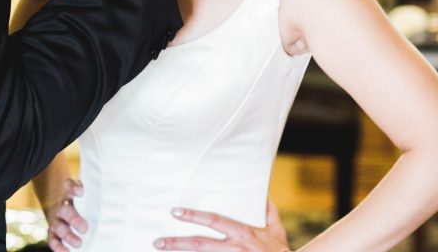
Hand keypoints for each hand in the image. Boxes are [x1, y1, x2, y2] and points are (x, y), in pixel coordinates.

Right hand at [43, 179, 87, 250]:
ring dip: (68, 236)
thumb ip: (85, 192)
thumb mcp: (81, 194)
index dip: (74, 188)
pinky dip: (58, 246)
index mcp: (69, 194)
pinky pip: (52, 240)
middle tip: (85, 229)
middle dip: (75, 220)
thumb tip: (86, 193)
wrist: (59, 205)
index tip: (81, 192)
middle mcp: (61, 207)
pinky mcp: (52, 232)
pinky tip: (66, 251)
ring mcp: (55, 220)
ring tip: (79, 244)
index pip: (70, 187)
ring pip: (59, 227)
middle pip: (66, 211)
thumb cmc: (77, 201)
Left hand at [153, 201, 290, 250]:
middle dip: (176, 243)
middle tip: (157, 241)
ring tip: (162, 251)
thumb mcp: (276, 228)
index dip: (194, 215)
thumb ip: (268, 210)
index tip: (176, 211)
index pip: (214, 220)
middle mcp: (235, 248)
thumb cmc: (280, 251)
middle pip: (200, 244)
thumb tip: (263, 192)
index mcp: (244, 233)